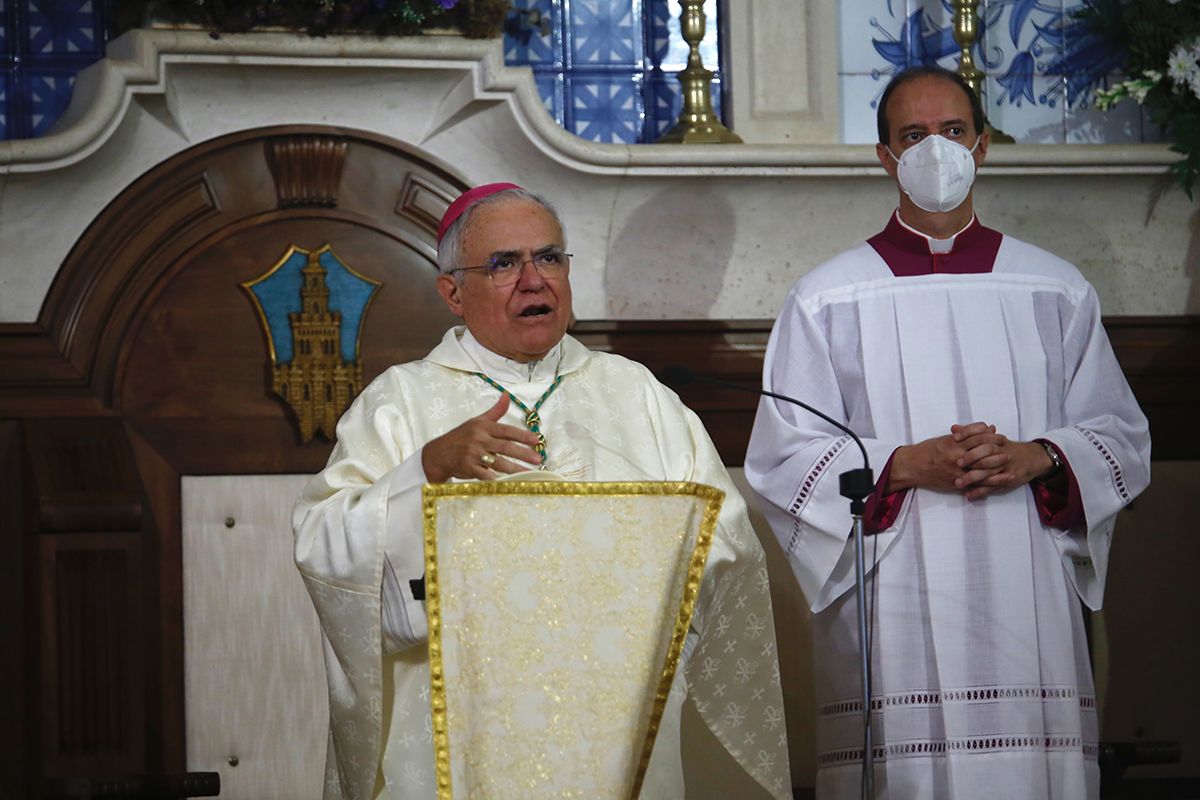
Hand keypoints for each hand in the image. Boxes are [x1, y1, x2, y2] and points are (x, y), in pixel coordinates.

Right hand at [420, 394, 541, 482]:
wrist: (438, 453)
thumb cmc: (460, 437)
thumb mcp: (476, 421)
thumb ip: (495, 412)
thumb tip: (507, 396)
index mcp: (483, 427)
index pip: (507, 430)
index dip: (523, 435)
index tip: (537, 441)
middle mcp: (479, 439)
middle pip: (505, 447)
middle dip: (523, 453)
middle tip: (538, 459)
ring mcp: (473, 454)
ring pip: (498, 462)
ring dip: (515, 469)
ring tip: (530, 473)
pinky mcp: (468, 468)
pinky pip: (486, 475)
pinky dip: (497, 480)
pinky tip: (509, 483)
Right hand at [887, 422, 1007, 493]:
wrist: (912, 467)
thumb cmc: (927, 451)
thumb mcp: (944, 438)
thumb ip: (965, 434)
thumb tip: (988, 428)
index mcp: (952, 443)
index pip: (977, 437)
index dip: (990, 436)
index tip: (999, 436)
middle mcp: (956, 456)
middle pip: (982, 452)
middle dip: (997, 450)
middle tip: (1007, 448)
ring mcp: (956, 471)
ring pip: (982, 468)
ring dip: (998, 466)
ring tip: (1009, 461)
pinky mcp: (956, 483)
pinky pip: (977, 484)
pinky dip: (991, 482)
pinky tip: (1002, 479)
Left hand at [957, 439, 1055, 500]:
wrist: (1032, 458)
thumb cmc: (1007, 448)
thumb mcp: (993, 438)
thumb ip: (972, 433)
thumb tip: (953, 428)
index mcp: (997, 441)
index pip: (982, 435)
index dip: (969, 434)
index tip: (955, 438)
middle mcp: (1002, 453)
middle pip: (987, 452)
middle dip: (972, 457)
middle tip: (957, 462)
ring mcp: (1006, 467)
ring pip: (989, 472)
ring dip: (973, 478)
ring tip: (958, 482)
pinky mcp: (1008, 480)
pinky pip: (993, 487)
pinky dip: (980, 492)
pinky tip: (968, 495)